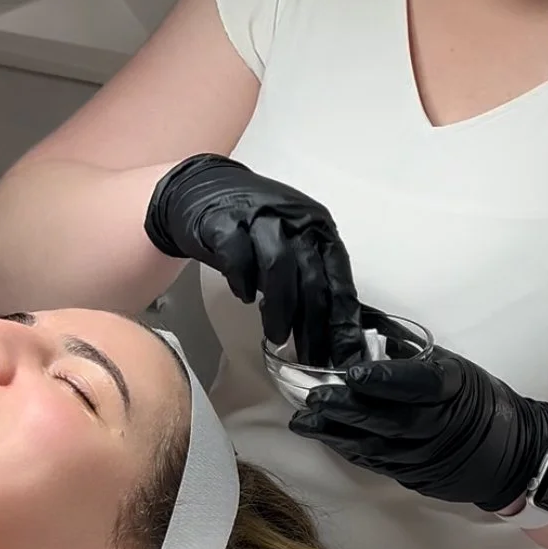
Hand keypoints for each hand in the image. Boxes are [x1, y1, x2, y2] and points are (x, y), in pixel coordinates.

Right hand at [145, 154, 364, 367]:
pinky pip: (237, 256)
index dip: (343, 319)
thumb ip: (310, 277)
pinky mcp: (224, 222)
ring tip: (278, 337)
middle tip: (312, 358)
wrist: (202, 189)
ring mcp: (259, 217)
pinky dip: (243, 281)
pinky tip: (244, 297)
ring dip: (281, 308)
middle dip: (314, 325)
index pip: (339, 277)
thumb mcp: (290, 244)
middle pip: (312, 277)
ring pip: (279, 267)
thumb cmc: (252, 225)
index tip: (345, 353)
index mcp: (318, 227)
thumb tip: (332, 330)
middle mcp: (293, 219)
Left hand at [289, 340, 547, 512]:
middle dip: (347, 408)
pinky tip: (326, 438)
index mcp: (454, 390)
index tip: (352, 372)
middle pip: (389, 419)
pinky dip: (349, 449)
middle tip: (313, 396)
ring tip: (304, 421)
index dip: (384, 379)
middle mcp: (440, 426)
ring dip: (336, 433)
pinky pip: (377, 463)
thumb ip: (411, 356)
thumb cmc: (479, 401)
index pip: (418, 385)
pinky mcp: (415, 476)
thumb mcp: (454, 368)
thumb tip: (364, 331)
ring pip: (376, 446)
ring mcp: (427, 457)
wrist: (512, 455)